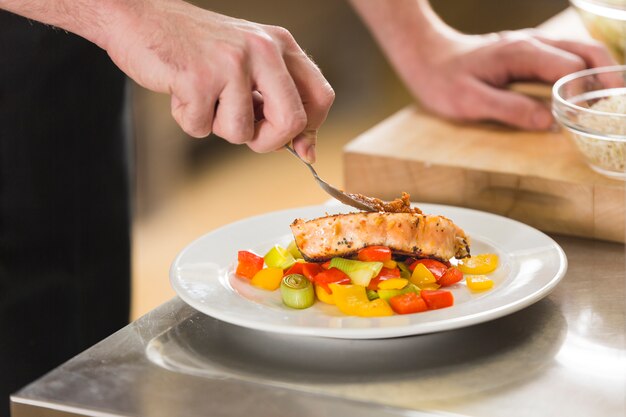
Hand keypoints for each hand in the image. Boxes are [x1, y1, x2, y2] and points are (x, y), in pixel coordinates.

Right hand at [102, 0, 333, 161]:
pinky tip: (182, 92)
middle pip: (292, 122)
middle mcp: (263, 50)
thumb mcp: (248, 63)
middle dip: (268, 141)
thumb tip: (306, 148)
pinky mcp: (199, 77)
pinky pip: (202, 127)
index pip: (321, 97)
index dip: (310, 130)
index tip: (298, 146)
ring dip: (217, 126)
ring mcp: (231, 63)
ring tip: (203, 97)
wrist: (142, 19)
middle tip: (247, 133)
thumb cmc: (196, 47)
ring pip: (242, 133)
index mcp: (280, 45)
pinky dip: (188, 120)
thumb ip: (277, 98)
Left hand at [349, 0, 615, 130]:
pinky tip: (587, 89)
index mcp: (522, 54)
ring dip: (601, 72)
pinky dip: (584, 70)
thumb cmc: (443, 81)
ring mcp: (532, 44)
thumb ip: (509, 109)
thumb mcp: (470, 102)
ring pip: (580, 51)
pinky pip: (566, 56)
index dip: (593, 90)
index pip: (572, 68)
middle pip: (587, 53)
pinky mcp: (527, 51)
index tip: (605, 112)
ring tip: (613, 100)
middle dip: (610, 77)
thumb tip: (549, 121)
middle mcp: (532, 43)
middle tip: (620, 106)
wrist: (426, 57)